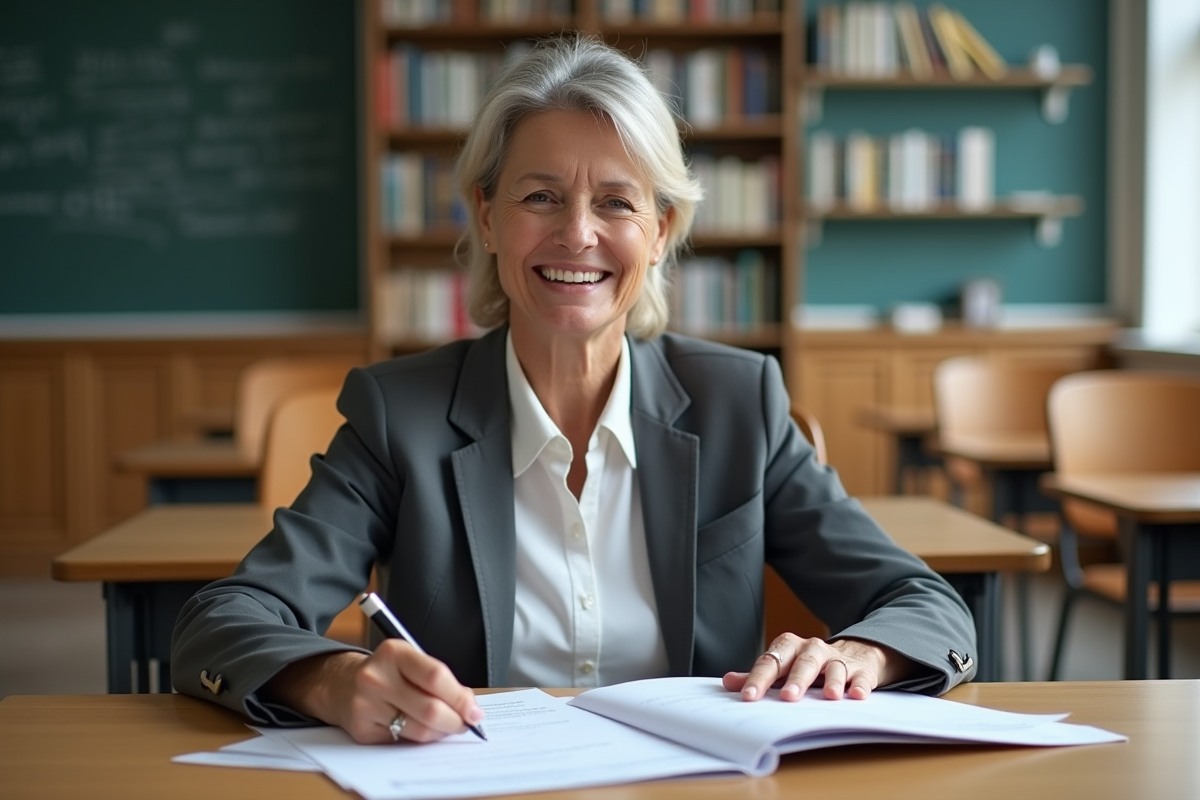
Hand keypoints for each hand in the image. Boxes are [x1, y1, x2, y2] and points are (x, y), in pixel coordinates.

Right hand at [264, 642, 484, 743]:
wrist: (341, 684)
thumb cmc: (387, 671)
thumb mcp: (410, 661)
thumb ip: (439, 679)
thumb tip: (469, 706)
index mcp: (394, 652)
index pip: (435, 676)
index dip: (460, 697)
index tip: (474, 710)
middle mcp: (376, 677)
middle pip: (430, 708)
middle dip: (455, 721)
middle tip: (466, 724)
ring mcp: (366, 704)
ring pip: (419, 729)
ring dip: (440, 732)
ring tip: (447, 727)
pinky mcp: (362, 729)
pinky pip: (403, 740)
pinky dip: (420, 738)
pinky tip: (421, 729)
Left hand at [721, 634, 914, 701]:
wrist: (854, 654)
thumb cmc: (809, 666)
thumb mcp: (783, 668)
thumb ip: (759, 676)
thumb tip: (728, 682)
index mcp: (789, 648)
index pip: (771, 662)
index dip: (759, 679)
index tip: (749, 697)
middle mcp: (813, 649)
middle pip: (804, 662)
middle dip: (796, 680)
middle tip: (789, 698)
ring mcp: (838, 659)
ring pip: (834, 667)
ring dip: (833, 681)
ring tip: (831, 696)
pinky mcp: (861, 670)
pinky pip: (861, 677)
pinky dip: (860, 685)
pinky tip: (857, 695)